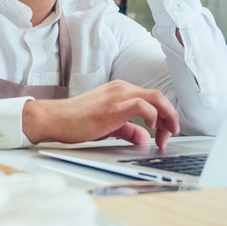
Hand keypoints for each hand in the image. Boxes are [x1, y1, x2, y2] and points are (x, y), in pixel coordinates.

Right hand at [22, 79, 179, 148]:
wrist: (55, 119)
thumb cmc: (76, 121)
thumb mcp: (108, 126)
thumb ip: (127, 129)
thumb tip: (143, 137)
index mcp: (120, 90)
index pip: (152, 99)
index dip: (164, 117)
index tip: (164, 135)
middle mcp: (121, 89)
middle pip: (158, 96)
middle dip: (171, 117)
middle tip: (171, 135)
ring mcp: (118, 95)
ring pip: (155, 98)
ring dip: (167, 117)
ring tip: (166, 133)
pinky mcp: (114, 106)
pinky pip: (142, 105)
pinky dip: (152, 115)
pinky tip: (150, 127)